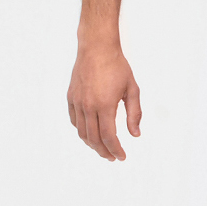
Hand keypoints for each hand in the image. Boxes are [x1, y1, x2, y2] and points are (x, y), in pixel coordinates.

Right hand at [67, 43, 141, 160]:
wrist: (96, 48)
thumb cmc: (116, 66)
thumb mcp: (132, 89)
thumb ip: (134, 113)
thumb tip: (135, 134)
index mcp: (105, 105)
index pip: (109, 137)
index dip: (116, 150)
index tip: (121, 156)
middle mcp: (88, 106)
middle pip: (94, 139)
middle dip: (104, 151)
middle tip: (112, 157)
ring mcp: (78, 102)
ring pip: (82, 132)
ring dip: (92, 144)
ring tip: (101, 149)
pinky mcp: (71, 97)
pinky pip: (74, 120)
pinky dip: (81, 131)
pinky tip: (89, 133)